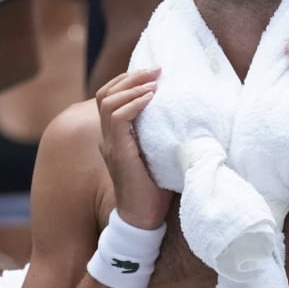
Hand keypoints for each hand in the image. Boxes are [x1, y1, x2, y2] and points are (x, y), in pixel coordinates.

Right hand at [95, 68, 171, 229]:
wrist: (143, 218)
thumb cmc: (155, 189)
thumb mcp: (158, 153)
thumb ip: (159, 134)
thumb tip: (184, 115)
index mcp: (114, 137)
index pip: (109, 97)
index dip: (127, 81)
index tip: (153, 73)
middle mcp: (107, 138)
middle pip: (105, 94)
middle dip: (130, 77)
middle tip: (156, 70)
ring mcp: (110, 145)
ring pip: (107, 101)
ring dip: (132, 87)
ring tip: (154, 81)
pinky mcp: (117, 153)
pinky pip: (117, 118)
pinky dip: (133, 104)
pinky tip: (151, 99)